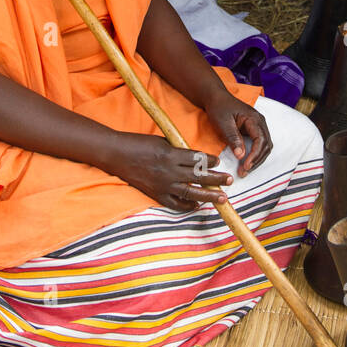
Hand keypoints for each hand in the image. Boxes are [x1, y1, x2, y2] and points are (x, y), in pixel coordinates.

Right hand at [112, 135, 232, 211]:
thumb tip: (195, 158)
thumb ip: (178, 150)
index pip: (197, 159)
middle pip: (199, 177)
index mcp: (171, 154)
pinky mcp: (155, 194)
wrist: (116, 155)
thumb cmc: (138, 144)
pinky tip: (197, 205)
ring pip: (191, 192)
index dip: (210, 160)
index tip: (218, 161)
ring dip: (209, 196)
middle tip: (229, 180)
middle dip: (217, 179)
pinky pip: (175, 204)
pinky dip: (187, 205)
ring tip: (222, 198)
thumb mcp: (161, 141)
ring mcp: (162, 185)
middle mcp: (169, 171)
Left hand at [202, 90, 272, 177]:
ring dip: (257, 159)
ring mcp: (258, 126)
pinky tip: (246, 162)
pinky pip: (259, 145)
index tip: (246, 166)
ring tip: (244, 171)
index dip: (255, 155)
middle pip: (265, 145)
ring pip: (264, 147)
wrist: (215, 98)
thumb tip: (241, 155)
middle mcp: (260, 122)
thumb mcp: (223, 123)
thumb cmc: (218, 108)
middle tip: (244, 172)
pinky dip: (255, 155)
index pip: (261, 140)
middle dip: (256, 160)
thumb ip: (233, 138)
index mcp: (254, 118)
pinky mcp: (253, 130)